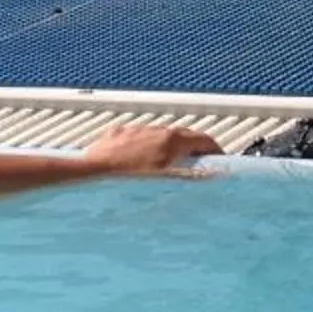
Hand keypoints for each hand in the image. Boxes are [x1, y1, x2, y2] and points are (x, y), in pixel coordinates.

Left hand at [83, 123, 222, 175]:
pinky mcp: (120, 133)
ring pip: (161, 136)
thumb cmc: (127, 179)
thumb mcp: (166, 181)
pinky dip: (145, 148)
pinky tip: (139, 163)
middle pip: (184, 136)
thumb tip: (213, 174)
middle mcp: (157, 130)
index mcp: (172, 140)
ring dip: (169, 148)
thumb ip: (191, 175)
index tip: (218, 160)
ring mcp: (138, 130)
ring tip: (167, 167)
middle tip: (199, 164)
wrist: (94, 170)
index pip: (204, 139)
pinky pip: (139, 138)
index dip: (214, 151)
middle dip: (194, 149)